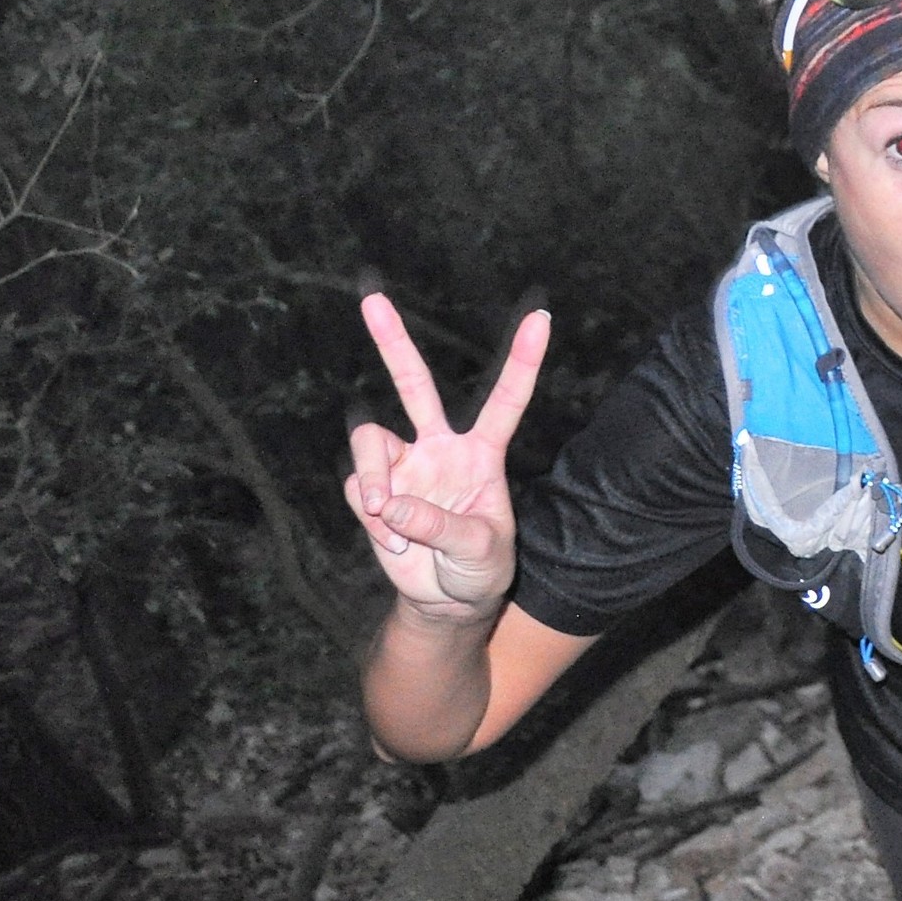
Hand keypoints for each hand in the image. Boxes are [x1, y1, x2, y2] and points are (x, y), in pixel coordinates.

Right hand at [342, 294, 548, 624]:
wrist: (445, 601)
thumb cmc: (479, 570)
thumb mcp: (479, 552)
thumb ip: (440, 527)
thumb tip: (391, 503)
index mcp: (483, 453)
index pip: (506, 399)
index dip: (524, 361)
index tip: (542, 317)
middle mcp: (440, 448)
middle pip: (416, 386)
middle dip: (394, 343)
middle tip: (373, 299)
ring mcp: (403, 466)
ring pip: (370, 440)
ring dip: (373, 476)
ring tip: (388, 519)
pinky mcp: (374, 490)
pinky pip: (359, 489)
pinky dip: (370, 517)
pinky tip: (393, 540)